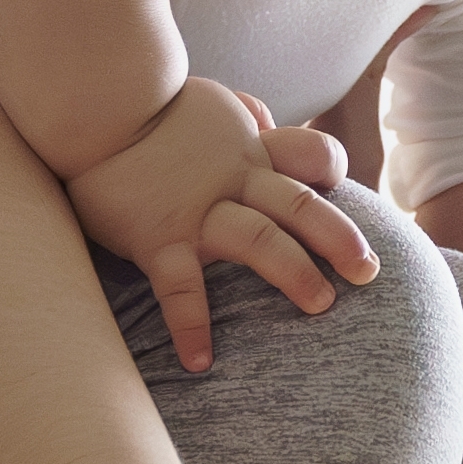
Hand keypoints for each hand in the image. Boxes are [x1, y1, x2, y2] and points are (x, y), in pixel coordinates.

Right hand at [60, 79, 378, 373]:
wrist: (92, 103)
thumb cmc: (149, 107)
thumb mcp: (208, 101)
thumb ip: (241, 114)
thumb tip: (264, 117)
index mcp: (249, 150)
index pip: (310, 156)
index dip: (332, 170)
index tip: (342, 190)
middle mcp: (234, 180)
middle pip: (301, 205)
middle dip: (341, 238)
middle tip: (371, 271)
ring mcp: (197, 212)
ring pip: (260, 240)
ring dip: (294, 272)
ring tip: (322, 306)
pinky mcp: (157, 238)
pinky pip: (180, 288)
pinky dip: (191, 325)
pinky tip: (200, 362)